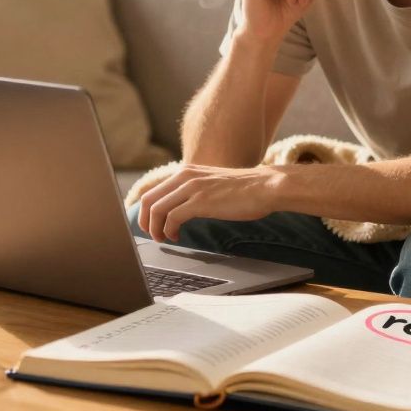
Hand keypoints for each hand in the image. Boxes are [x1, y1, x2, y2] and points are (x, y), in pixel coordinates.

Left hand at [137, 165, 285, 241]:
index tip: (149, 225)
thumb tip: (181, 208)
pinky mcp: (200, 201)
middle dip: (144, 221)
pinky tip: (176, 236)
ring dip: (155, 229)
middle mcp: (185, 176)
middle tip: (151, 235)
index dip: (145, 211)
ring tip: (163, 238)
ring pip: (156, 209)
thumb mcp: (212, 183)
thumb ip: (195, 190)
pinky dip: (169, 230)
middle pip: (148, 199)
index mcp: (186, 171)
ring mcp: (192, 188)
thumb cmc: (244, 189)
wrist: (266, 187)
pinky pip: (172, 218)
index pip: (153, 190)